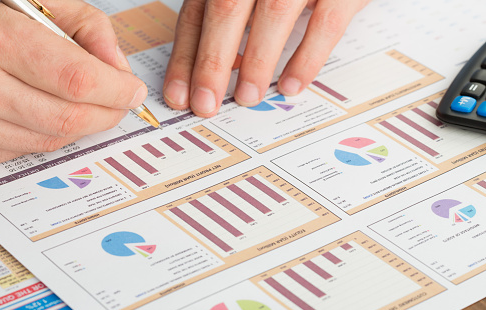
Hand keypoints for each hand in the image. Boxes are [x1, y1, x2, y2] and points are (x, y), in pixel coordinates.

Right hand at [0, 0, 147, 166]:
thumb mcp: (34, 1)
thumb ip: (85, 24)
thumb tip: (118, 67)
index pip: (78, 80)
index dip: (116, 90)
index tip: (132, 90)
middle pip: (70, 118)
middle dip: (108, 112)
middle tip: (119, 101)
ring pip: (52, 139)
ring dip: (81, 125)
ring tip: (83, 102)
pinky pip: (28, 150)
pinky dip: (49, 133)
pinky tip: (46, 110)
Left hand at [163, 0, 369, 116]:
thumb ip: (233, 19)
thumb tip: (220, 67)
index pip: (197, 12)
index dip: (186, 56)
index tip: (179, 95)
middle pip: (226, 9)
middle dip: (212, 63)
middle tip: (205, 104)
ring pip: (273, 13)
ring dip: (256, 61)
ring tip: (246, 98)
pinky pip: (325, 24)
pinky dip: (307, 58)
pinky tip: (292, 85)